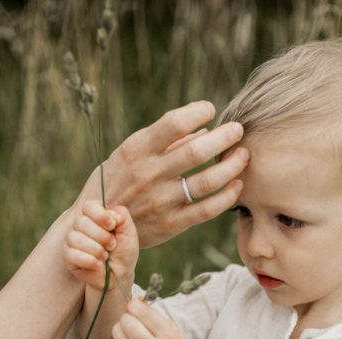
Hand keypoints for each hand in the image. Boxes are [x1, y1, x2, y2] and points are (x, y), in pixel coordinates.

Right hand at [64, 200, 138, 290]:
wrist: (119, 275)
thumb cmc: (123, 252)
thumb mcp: (129, 232)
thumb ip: (122, 216)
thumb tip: (110, 213)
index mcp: (94, 216)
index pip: (89, 206)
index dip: (100, 215)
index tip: (112, 226)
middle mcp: (80, 226)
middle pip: (81, 222)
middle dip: (101, 236)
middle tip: (112, 245)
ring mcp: (72, 241)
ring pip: (75, 238)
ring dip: (96, 249)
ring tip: (105, 256)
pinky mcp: (68, 256)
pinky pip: (71, 254)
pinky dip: (88, 260)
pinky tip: (98, 265)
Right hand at [77, 101, 249, 246]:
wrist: (98, 226)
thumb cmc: (118, 181)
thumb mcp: (129, 154)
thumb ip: (164, 142)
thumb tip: (203, 129)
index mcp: (136, 150)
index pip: (173, 124)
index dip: (197, 112)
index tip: (210, 109)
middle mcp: (149, 174)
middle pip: (196, 152)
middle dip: (224, 137)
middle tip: (238, 130)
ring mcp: (161, 201)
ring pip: (207, 182)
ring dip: (231, 166)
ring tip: (243, 156)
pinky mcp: (171, 224)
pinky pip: (207, 210)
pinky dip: (227, 196)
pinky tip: (237, 186)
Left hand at [112, 298, 199, 338]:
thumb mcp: (171, 328)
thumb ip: (152, 313)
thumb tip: (132, 301)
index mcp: (167, 337)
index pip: (142, 313)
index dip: (134, 305)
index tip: (133, 305)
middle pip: (127, 323)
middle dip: (126, 316)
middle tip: (131, 318)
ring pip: (117, 335)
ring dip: (120, 328)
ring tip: (129, 330)